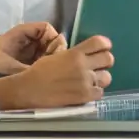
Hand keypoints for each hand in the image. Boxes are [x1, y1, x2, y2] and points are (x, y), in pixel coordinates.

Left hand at [0, 22, 66, 74]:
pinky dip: (47, 65)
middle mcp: (33, 38)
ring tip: (48, 70)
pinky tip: (44, 73)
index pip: (47, 29)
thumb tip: (38, 76)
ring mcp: (35, 47)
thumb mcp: (7, 64)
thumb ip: (22, 68)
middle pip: (53, 40)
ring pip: (52, 50)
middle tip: (52, 65)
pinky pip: (47, 58)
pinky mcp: (35, 57)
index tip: (54, 53)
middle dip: (55, 51)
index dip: (54, 38)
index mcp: (26, 32)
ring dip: (52, 59)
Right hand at [0, 36, 114, 110]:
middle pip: (108, 59)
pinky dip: (95, 92)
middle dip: (105, 62)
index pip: (100, 42)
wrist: (30, 89)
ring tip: (92, 81)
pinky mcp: (84, 96)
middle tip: (98, 66)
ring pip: (107, 77)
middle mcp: (83, 65)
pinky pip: (100, 93)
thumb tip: (82, 50)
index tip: (104, 48)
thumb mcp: (55, 55)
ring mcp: (85, 81)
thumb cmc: (39, 71)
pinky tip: (87, 92)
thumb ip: (71, 52)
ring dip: (101, 79)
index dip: (105, 45)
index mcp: (75, 53)